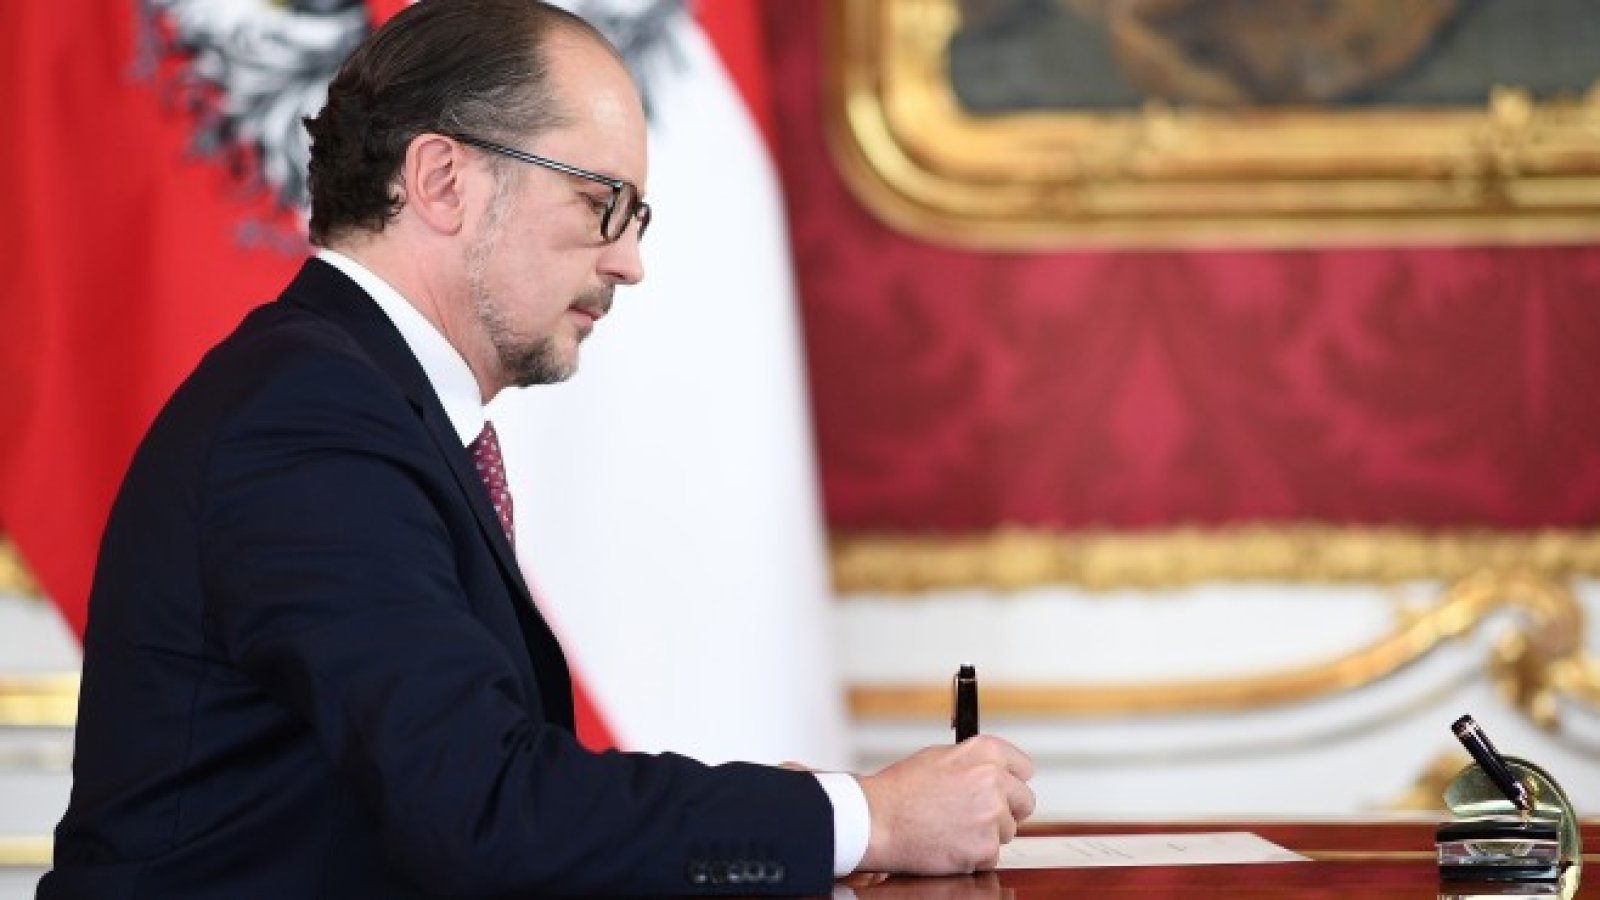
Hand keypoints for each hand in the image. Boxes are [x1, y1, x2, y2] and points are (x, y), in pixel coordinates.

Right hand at [854, 735, 1034, 874]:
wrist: (877, 821)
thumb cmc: (899, 791)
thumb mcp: (938, 757)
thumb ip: (973, 763)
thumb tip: (992, 773)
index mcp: (984, 753)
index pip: (1024, 768)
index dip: (1012, 781)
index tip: (1007, 789)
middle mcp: (994, 780)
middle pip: (1024, 801)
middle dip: (1007, 810)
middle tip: (980, 815)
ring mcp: (992, 815)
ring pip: (1008, 831)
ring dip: (988, 834)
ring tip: (955, 828)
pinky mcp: (986, 848)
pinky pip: (992, 855)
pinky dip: (974, 855)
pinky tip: (951, 843)